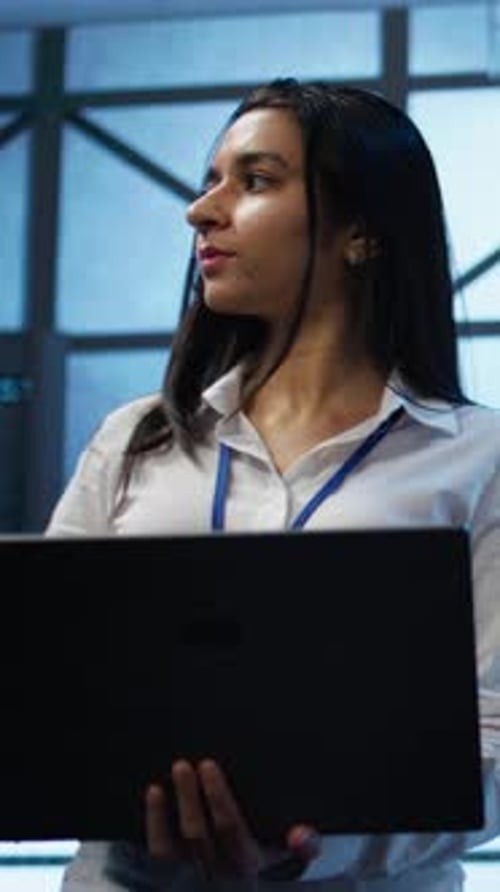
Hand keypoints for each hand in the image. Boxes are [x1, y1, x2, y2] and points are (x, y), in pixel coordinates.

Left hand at [145, 758, 320, 880]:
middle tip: (182, 765)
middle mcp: (217, 873)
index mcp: (247, 864)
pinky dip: (154, 824)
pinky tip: (154, 793)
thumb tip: (301, 835)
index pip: (230, 830)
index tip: (208, 766)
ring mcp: (191, 876)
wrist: (242, 880)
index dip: (217, 798)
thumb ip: (306, 843)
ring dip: (168, 810)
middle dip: (190, 798)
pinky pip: (158, 853)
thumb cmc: (268, 849)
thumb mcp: (290, 850)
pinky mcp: (171, 874)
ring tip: (169, 776)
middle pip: (198, 836)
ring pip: (173, 847)